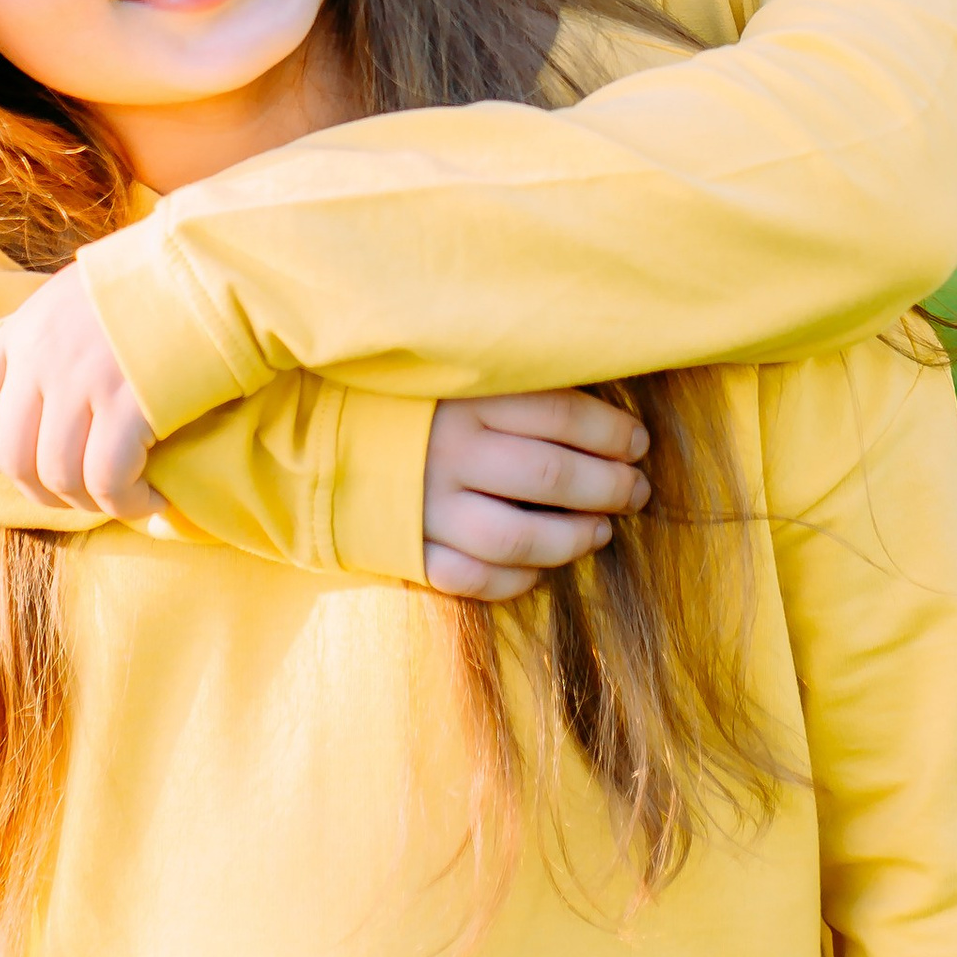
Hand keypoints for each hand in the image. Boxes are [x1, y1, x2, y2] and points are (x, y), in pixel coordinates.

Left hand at [0, 263, 167, 522]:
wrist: (215, 263)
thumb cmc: (159, 280)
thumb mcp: (82, 295)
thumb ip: (52, 342)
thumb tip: (46, 398)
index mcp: (25, 328)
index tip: (20, 463)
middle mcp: (41, 356)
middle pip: (11, 456)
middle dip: (43, 490)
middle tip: (82, 491)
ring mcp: (81, 380)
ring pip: (57, 476)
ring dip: (89, 502)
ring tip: (125, 495)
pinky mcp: (128, 404)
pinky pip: (107, 480)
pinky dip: (127, 503)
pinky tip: (152, 497)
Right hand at [422, 390, 652, 600]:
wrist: (318, 438)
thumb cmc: (411, 402)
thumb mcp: (460, 376)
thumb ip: (519, 387)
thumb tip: (603, 411)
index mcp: (467, 398)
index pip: (561, 414)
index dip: (612, 433)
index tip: (638, 443)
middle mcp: (449, 452)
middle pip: (551, 475)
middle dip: (609, 487)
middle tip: (637, 490)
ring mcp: (428, 507)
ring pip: (519, 538)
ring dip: (573, 539)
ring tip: (602, 532)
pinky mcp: (411, 550)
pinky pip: (474, 580)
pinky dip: (515, 581)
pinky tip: (541, 569)